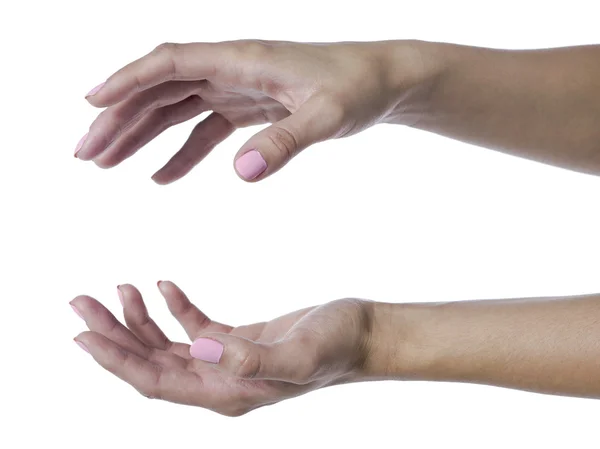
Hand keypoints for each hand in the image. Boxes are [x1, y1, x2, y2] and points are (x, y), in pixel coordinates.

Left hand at [71, 281, 373, 415]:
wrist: (364, 336)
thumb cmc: (339, 347)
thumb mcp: (300, 354)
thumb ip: (251, 358)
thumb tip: (197, 349)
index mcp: (227, 393)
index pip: (155, 382)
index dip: (115, 361)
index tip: (80, 335)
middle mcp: (220, 382)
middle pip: (151, 364)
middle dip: (113, 336)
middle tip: (80, 302)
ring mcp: (228, 361)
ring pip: (167, 346)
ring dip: (138, 320)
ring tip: (114, 288)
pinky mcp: (239, 340)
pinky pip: (195, 326)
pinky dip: (175, 307)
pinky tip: (162, 284)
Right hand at [75, 40, 425, 182]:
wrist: (381, 82)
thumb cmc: (358, 89)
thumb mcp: (328, 116)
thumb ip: (286, 141)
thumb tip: (241, 172)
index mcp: (241, 59)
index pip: (170, 63)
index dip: (127, 81)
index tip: (91, 104)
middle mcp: (231, 69)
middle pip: (160, 89)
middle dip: (120, 118)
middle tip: (86, 152)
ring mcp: (237, 88)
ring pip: (175, 109)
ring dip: (139, 135)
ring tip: (106, 163)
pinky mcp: (249, 108)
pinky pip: (203, 129)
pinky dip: (180, 152)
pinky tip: (162, 178)